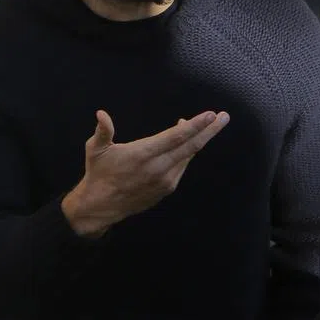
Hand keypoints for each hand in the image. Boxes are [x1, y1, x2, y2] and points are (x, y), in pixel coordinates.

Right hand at [61, 110, 230, 236]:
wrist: (102, 206)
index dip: (195, 125)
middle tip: (224, 117)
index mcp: (143, 154)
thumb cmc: (99, 173)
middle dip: (209, 130)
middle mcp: (158, 168)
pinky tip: (188, 142)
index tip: (210, 114)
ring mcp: (165, 180)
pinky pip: (182, 166)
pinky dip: (188, 152)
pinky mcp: (167, 188)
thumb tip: (101, 114)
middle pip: (191, 146)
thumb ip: (102, 131)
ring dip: (200, 139)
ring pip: (188, 156)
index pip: (176, 137)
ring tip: (210, 124)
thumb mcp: (95, 150)